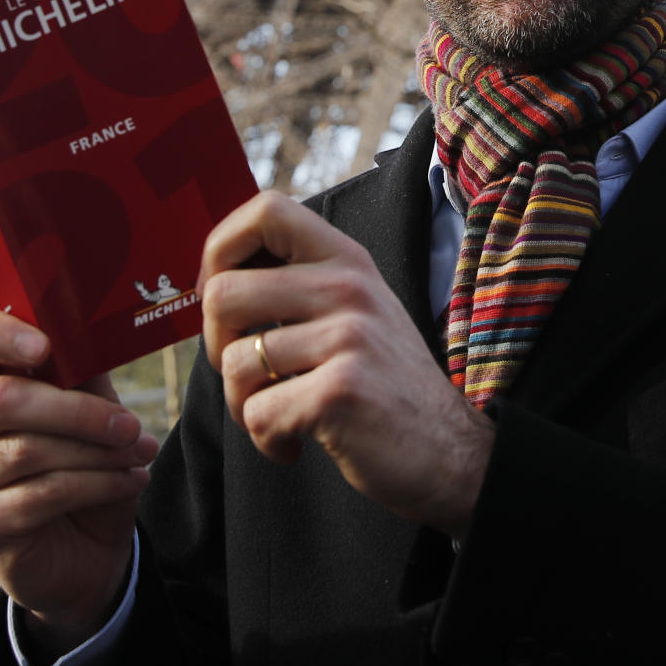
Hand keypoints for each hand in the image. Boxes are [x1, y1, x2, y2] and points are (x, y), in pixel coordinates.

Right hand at [0, 307, 157, 652]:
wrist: (91, 552)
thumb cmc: (86, 467)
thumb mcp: (91, 409)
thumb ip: (81, 371)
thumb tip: (91, 330)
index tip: (43, 345)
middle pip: (2, 398)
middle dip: (76, 410)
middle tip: (130, 424)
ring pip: (27, 449)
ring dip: (96, 452)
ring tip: (140, 453)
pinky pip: (39, 494)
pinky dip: (96, 484)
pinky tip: (129, 481)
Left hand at [198, 192, 492, 541]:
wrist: (452, 454)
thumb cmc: (384, 384)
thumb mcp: (355, 310)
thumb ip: (300, 283)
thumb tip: (213, 279)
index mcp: (346, 258)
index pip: (265, 210)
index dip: (220, 248)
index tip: (219, 293)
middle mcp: (349, 287)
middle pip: (223, 293)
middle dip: (215, 346)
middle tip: (248, 375)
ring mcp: (348, 337)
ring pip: (234, 362)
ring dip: (242, 405)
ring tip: (279, 415)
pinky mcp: (341, 392)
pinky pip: (257, 414)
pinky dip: (265, 441)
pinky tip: (295, 445)